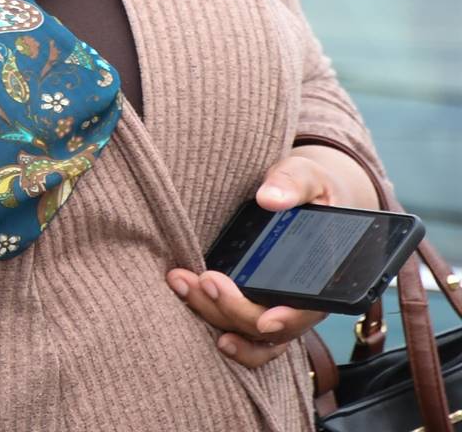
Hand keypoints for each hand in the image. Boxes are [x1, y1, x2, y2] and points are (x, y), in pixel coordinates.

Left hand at [167, 146, 378, 367]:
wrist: (306, 198)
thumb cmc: (310, 190)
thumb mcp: (307, 177)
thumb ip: (292, 184)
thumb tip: (270, 197)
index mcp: (326, 278)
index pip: (309, 312)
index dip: (288, 321)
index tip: (264, 320)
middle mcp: (302, 301)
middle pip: (269, 327)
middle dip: (235, 309)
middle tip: (205, 279)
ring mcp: (276, 306)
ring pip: (250, 334)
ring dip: (215, 317)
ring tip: (185, 288)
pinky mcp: (253, 303)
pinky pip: (241, 332)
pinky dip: (218, 328)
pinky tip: (191, 306)